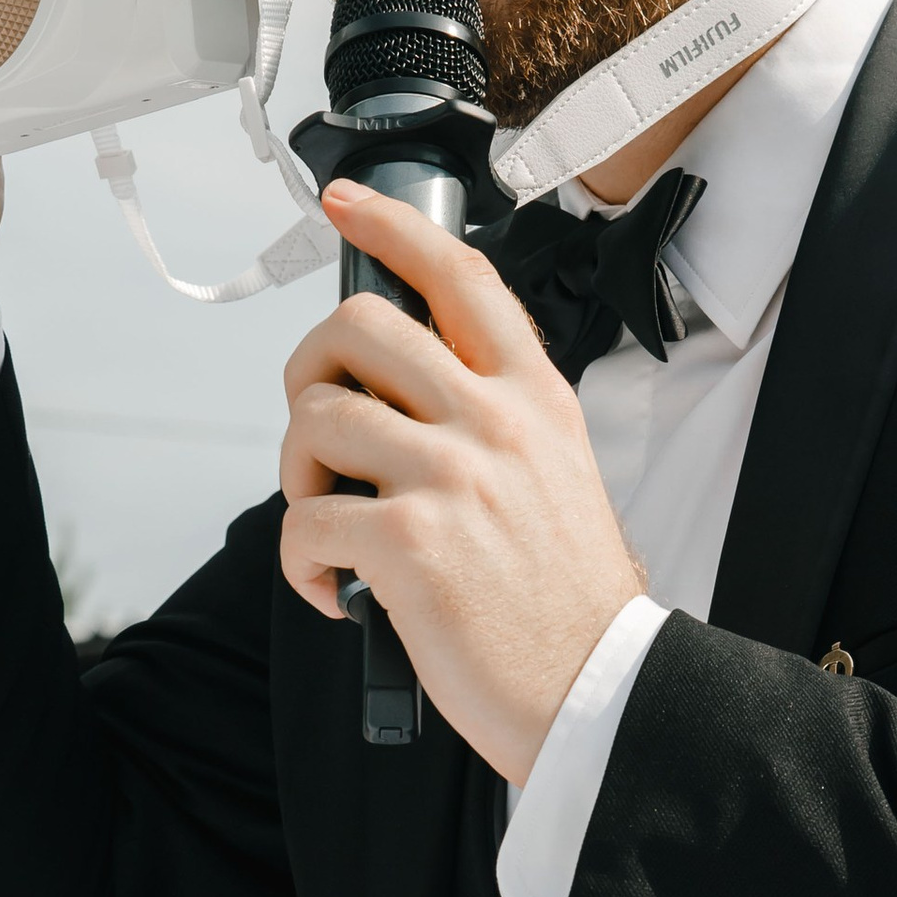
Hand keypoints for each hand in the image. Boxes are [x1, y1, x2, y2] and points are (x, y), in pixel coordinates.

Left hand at [279, 186, 644, 783]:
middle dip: (310, 372)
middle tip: (318, 431)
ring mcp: (452, 477)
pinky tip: (335, 591)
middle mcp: (495, 422)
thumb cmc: (570, 603)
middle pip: (358, 329)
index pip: (460, 277)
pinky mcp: (410, 544)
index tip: (347, 206)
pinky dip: (300, 562)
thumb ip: (495, 423)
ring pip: (317, 419)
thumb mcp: (559, 477)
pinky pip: (304, 521)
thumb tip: (401, 401)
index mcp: (535, 399)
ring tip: (328, 522)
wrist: (599, 690)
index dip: (392, 227)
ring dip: (297, 474)